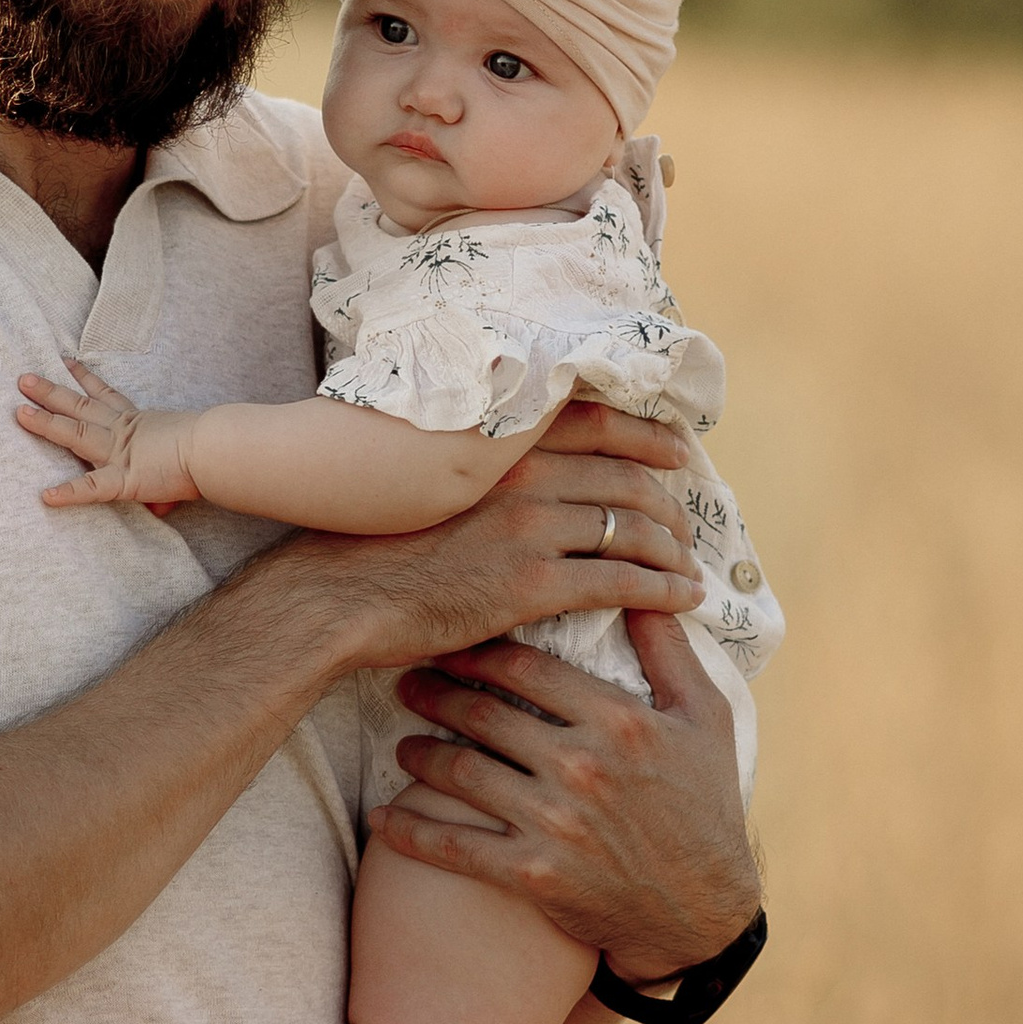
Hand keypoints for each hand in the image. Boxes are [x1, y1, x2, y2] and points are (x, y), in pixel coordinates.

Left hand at [15, 359, 195, 507]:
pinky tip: (46, 497)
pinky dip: (70, 493)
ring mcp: (120, 453)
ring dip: (46, 423)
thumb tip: (161, 507)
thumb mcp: (181, 457)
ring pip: (75, 433)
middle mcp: (123, 432)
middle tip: (23, 379)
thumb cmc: (210, 448)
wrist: (217, 450)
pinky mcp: (124, 478)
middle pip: (79, 407)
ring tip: (18, 412)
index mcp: (138, 422)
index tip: (66, 361)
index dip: (84, 378)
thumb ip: (163, 485)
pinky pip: (93, 488)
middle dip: (50, 392)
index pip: (106, 396)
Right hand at [275, 400, 704, 675]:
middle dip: (667, 503)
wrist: (334, 595)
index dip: (646, 437)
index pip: (595, 423)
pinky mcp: (533, 582)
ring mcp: (530, 527)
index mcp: (496, 443)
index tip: (676, 452)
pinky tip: (684, 600)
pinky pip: (622, 581)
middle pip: (625, 478)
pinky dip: (664, 590)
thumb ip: (477, 471)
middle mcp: (522, 474)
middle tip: (686, 525)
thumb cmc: (366, 545)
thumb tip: (510, 477)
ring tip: (688, 567)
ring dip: (672, 549)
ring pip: (632, 529)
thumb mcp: (424, 480)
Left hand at [369, 606, 761, 987]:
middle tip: (407, 682)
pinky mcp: (534, 876)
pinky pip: (457, 849)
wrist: (703, 912)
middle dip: (436, 693)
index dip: (479, 651)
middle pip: (485, 715)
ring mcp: (554, 823)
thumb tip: (646, 588)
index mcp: (619, 721)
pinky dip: (412, 833)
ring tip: (401, 743)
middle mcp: (581, 767)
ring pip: (462, 773)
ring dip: (420, 755)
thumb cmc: (706, 804)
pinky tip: (382, 820)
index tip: (451, 641)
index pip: (528, 669)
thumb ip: (669, 651)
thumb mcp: (707, 718)